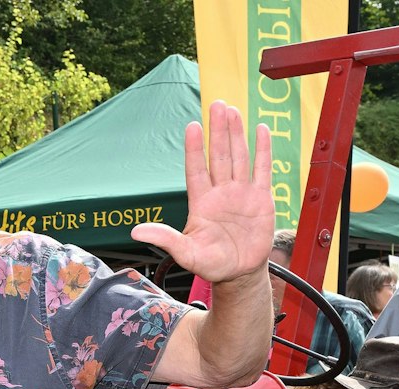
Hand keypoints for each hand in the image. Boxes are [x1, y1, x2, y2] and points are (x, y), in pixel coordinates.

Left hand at [130, 101, 272, 284]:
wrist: (240, 274)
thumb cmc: (212, 264)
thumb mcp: (186, 254)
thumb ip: (165, 240)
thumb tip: (136, 232)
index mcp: (201, 202)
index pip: (196, 169)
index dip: (195, 148)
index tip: (192, 126)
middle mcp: (221, 192)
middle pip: (219, 155)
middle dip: (218, 131)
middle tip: (217, 104)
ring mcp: (241, 193)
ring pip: (239, 157)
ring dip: (236, 134)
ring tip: (233, 111)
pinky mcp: (261, 198)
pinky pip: (262, 169)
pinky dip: (263, 150)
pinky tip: (261, 129)